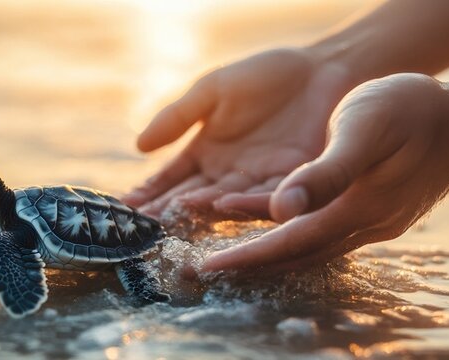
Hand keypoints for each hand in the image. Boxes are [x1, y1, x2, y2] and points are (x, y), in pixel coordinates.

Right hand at [123, 48, 354, 218]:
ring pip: (220, 201)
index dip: (148, 191)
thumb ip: (177, 117)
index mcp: (206, 151)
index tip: (124, 206)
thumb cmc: (267, 76)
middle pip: (190, 197)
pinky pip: (261, 194)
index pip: (171, 178)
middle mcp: (227, 173)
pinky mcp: (289, 181)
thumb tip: (139, 146)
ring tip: (169, 220)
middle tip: (139, 229)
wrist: (323, 69)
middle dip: (165, 213)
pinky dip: (238, 202)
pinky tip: (216, 206)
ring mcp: (256, 180)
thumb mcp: (212, 89)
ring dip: (195, 211)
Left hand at [202, 73, 448, 272]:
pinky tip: (273, 225)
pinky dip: (294, 233)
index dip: (248, 256)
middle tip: (206, 269)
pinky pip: (325, 231)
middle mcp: (366, 225)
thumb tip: (281, 209)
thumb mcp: (364, 127)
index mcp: (359, 208)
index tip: (208, 267)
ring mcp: (374, 223)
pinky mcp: (376, 213)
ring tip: (230, 255)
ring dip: (269, 253)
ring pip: (310, 247)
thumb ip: (325, 171)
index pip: (290, 243)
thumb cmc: (415, 111)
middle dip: (251, 263)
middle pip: (297, 255)